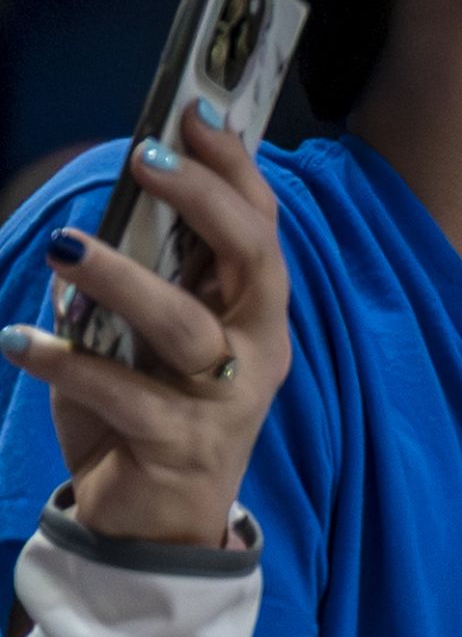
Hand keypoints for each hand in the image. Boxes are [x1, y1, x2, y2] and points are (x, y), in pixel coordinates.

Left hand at [4, 107, 290, 547]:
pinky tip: (16, 338)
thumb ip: (138, 281)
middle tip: (144, 156)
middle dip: (204, 201)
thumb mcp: (146, 337)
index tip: (191, 112)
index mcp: (254, 315)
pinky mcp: (181, 447)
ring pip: (185, 328)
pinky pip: (122, 395)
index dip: (234, 169)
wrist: (156, 523)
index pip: (262, 228)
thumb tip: (89, 225)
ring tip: (66, 247)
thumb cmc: (149, 412)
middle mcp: (255, 351)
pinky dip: (65, 363)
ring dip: (123, 280)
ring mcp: (224, 402)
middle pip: (253, 263)